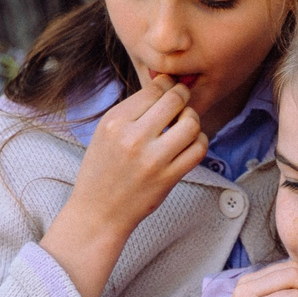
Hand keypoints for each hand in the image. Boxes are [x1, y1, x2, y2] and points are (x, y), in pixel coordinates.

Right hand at [64, 78, 207, 239]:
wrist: (98, 213)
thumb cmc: (102, 170)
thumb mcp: (105, 133)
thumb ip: (133, 110)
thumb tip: (165, 84)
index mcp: (115, 122)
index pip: (154, 89)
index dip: (168, 83)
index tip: (171, 86)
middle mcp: (133, 138)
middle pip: (175, 100)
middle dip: (183, 96)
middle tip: (182, 101)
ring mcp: (153, 159)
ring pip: (192, 123)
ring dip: (193, 119)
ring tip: (185, 124)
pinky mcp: (168, 178)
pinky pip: (198, 149)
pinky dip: (199, 141)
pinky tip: (190, 143)